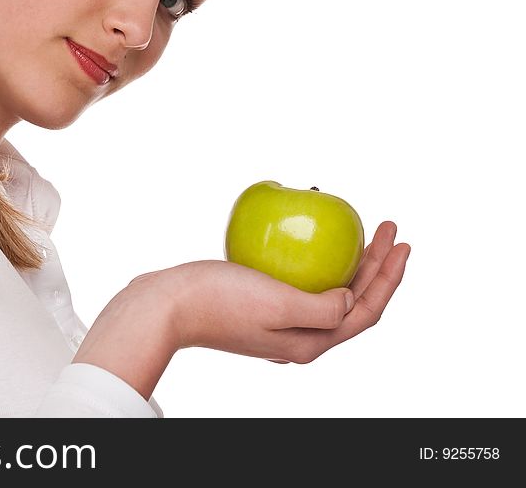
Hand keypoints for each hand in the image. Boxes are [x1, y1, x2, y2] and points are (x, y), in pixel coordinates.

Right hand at [73, 220, 409, 398]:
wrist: (167, 306)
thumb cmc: (218, 303)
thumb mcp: (278, 305)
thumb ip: (323, 309)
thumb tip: (349, 297)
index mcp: (309, 340)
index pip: (366, 310)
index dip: (389, 277)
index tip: (400, 241)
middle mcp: (298, 335)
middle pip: (351, 300)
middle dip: (375, 265)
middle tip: (386, 227)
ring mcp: (277, 321)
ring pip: (327, 289)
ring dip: (347, 261)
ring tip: (357, 230)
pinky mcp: (259, 306)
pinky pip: (300, 281)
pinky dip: (315, 261)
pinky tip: (308, 240)